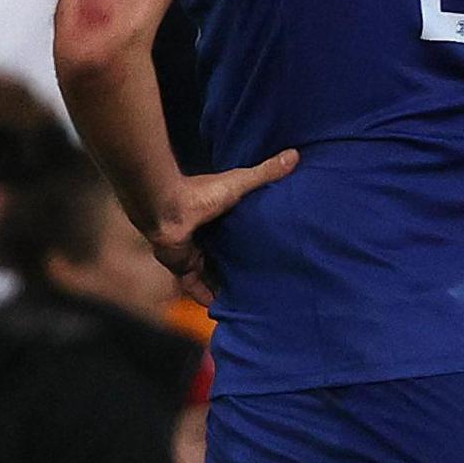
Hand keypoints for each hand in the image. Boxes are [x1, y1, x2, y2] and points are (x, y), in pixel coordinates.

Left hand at [141, 148, 297, 299]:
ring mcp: (192, 252)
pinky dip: (205, 297)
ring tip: (247, 301)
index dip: (250, 242)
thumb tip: (295, 154)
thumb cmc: (202, 193)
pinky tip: (220, 308)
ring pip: (211, 274)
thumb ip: (265, 173)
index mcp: (219, 217)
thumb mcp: (240, 182)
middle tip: (263, 283)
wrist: (168, 208)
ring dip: (224, 286)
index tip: (269, 253)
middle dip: (238, 268)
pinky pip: (194, 287)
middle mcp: (205, 236)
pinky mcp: (182, 266)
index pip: (237, 233)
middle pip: (224, 257)